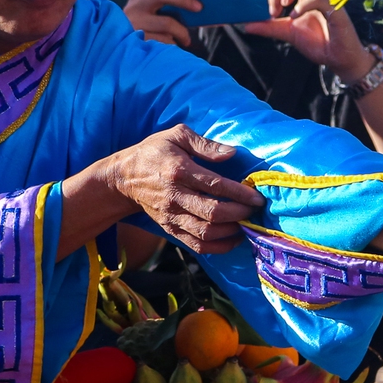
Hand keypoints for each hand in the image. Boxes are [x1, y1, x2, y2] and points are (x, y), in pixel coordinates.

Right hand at [98, 125, 264, 253]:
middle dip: (240, 213)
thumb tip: (231, 153)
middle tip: (255, 210)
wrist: (125, 178)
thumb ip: (205, 144)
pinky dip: (218, 247)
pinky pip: (196, 245)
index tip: (257, 197)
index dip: (239, 193)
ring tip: (247, 223)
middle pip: (213, 212)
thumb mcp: (176, 136)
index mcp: (178, 171)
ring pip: (206, 232)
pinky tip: (234, 239)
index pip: (215, 185)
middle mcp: (175, 196)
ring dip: (231, 231)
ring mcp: (171, 216)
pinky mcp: (170, 229)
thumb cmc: (154, 152)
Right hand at [122, 0, 197, 46]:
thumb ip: (163, 8)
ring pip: (168, 22)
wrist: (123, 58)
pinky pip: (166, 41)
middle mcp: (133, 9)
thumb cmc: (146, 34)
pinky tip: (171, 49)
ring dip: (182, 32)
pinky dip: (173, 45)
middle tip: (200, 7)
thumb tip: (194, 4)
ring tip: (186, 40)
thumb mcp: (148, 17)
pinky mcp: (138, 42)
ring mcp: (134, 25)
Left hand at [241, 0, 368, 77]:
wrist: (339, 59)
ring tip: (283, 6)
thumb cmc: (319, 42)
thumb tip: (246, 25)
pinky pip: (320, 0)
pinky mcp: (336, 12)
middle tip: (272, 8)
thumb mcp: (288, 33)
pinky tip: (294, 17)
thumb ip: (270, 27)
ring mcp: (329, 0)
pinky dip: (303, 5)